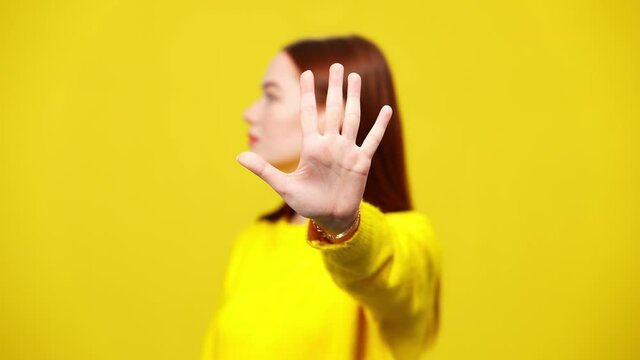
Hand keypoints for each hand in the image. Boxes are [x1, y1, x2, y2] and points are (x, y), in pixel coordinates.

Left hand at [236, 63, 392, 232]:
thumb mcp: (283, 186)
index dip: (307, 94)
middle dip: (334, 88)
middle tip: (336, 65)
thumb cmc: (307, 202)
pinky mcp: (361, 161)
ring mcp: (346, 151)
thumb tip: (237, 157)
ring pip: (351, 118)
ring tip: (355, 77)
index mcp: (311, 147)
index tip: (307, 73)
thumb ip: (263, 169)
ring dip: (354, 98)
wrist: (330, 218)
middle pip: (332, 110)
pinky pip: (372, 140)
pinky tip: (386, 109)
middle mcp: (330, 144)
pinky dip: (379, 126)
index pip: (308, 114)